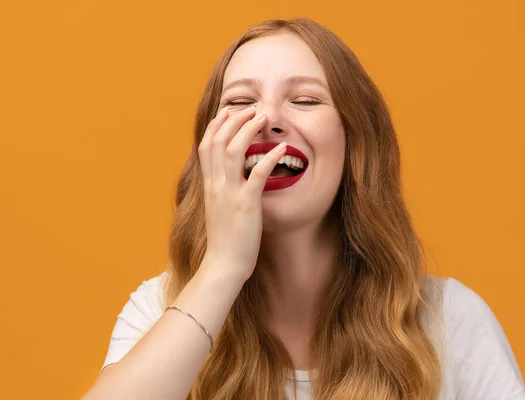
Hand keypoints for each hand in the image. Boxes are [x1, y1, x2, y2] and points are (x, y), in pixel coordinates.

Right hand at [197, 106, 285, 281]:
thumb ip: (222, 191)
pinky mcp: (246, 204)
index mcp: (209, 185)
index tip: (228, 111)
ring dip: (248, 130)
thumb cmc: (225, 240)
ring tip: (264, 118)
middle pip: (219, 141)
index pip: (206, 146)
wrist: (223, 265)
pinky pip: (257, 174)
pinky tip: (281, 149)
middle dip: (234, 120)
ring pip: (234, 150)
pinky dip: (269, 158)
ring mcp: (230, 193)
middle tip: (251, 109)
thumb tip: (230, 178)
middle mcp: (216, 185)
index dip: (216, 126)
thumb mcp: (218, 210)